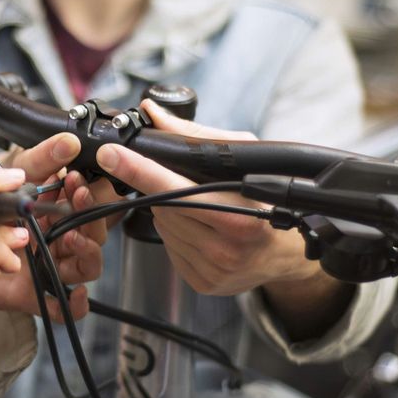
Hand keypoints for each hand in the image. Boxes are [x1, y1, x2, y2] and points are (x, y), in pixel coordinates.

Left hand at [0, 133, 117, 320]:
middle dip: (91, 217)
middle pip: (93, 235)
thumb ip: (41, 159)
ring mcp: (46, 268)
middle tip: (78, 200)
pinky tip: (74, 291)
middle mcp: (54, 240)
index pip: (87, 205)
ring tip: (73, 238)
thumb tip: (69, 141)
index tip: (77, 180)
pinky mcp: (33, 294)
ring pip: (86, 267)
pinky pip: (64, 308)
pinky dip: (76, 303)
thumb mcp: (10, 179)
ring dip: (88, 252)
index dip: (89, 193)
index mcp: (54, 212)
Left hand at [96, 100, 349, 338]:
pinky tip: (198, 228)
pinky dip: (174, 232)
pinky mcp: (202, 283)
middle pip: (162, 207)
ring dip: (167, 210)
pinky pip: (168, 248)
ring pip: (162, 227)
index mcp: (238, 216)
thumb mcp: (243, 156)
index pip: (174, 189)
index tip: (111, 155)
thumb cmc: (265, 197)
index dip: (139, 170)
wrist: (286, 251)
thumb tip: (153, 113)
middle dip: (162, 188)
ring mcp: (212, 270)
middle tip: (185, 182)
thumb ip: (195, 136)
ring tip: (200, 207)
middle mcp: (225, 249)